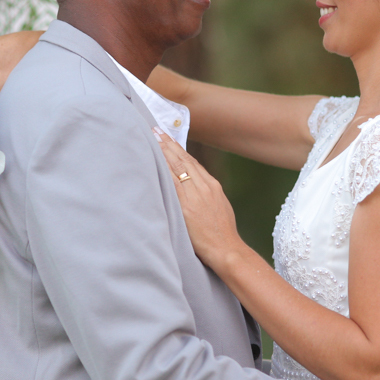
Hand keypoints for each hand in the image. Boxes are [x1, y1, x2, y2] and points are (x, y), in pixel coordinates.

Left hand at [155, 128, 245, 270]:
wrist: (227, 249)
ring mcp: (195, 195)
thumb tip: (193, 188)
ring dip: (164, 151)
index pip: (192, 162)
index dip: (179, 149)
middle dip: (168, 144)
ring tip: (153, 138)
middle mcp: (204, 186)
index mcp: (212, 186)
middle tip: (156, 130)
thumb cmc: (222, 233)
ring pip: (177, 167)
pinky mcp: (186, 206)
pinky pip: (172, 183)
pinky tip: (154, 160)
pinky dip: (163, 169)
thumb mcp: (219, 206)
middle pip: (183, 159)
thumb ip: (206, 194)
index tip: (168, 138)